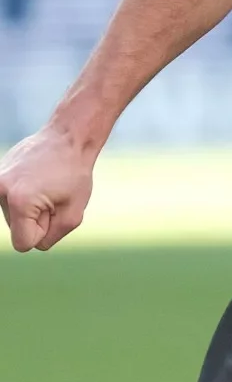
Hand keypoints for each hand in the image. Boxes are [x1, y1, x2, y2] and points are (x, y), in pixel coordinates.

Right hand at [0, 126, 94, 251]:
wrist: (69, 137)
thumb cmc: (75, 173)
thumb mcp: (74, 213)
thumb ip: (52, 236)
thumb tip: (32, 244)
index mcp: (20, 202)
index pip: (23, 243)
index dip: (44, 232)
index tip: (55, 210)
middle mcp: (1, 191)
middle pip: (17, 228)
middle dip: (37, 218)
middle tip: (53, 193)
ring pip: (13, 215)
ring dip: (31, 207)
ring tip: (46, 185)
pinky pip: (11, 200)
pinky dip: (24, 195)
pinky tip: (37, 178)